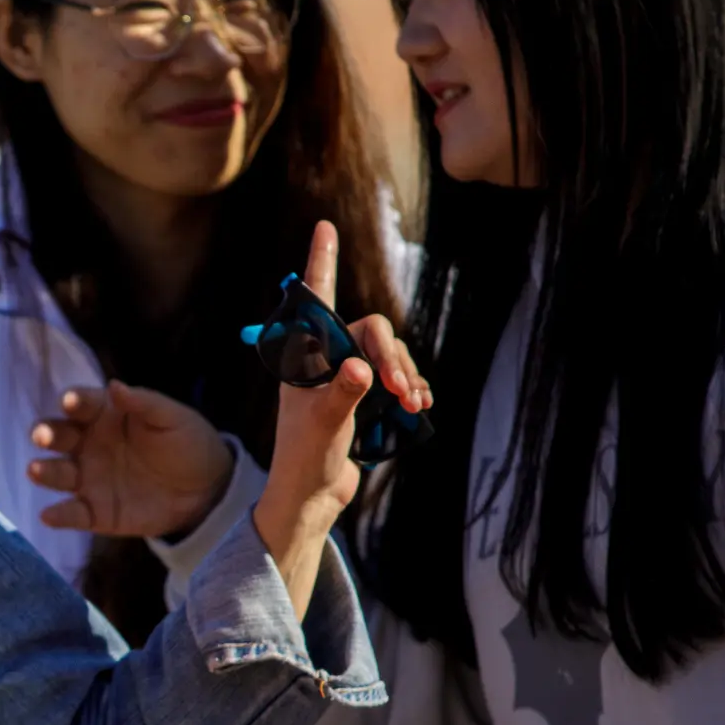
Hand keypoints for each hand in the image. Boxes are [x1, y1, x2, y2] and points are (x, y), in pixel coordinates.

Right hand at [27, 381, 232, 537]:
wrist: (206, 490)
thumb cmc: (186, 443)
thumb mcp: (172, 418)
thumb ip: (144, 403)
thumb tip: (115, 386)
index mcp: (104, 415)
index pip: (82, 404)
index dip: (74, 401)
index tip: (70, 402)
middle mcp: (87, 445)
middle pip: (57, 436)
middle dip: (46, 434)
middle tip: (42, 437)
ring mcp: (88, 479)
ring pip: (57, 473)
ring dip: (44, 471)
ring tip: (35, 470)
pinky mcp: (95, 512)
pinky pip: (73, 514)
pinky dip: (59, 515)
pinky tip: (48, 515)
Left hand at [253, 220, 428, 616]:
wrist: (310, 497)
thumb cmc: (304, 458)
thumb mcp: (323, 426)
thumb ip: (343, 394)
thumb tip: (362, 369)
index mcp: (305, 356)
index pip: (315, 301)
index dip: (321, 262)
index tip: (325, 227)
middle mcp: (326, 359)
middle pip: (371, 331)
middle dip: (391, 355)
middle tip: (399, 390)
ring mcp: (347, 378)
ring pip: (388, 354)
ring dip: (406, 373)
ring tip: (413, 403)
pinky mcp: (365, 398)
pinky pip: (397, 378)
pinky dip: (411, 387)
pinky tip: (419, 404)